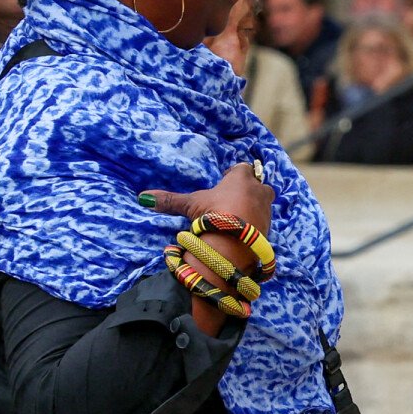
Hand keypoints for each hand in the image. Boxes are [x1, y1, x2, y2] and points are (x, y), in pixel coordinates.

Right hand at [140, 161, 273, 235]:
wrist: (234, 245)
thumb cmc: (214, 215)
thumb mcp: (191, 205)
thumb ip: (171, 200)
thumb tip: (142, 197)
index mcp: (242, 178)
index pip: (242, 168)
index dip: (232, 175)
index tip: (223, 184)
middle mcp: (259, 190)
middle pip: (257, 185)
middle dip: (248, 191)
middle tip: (232, 202)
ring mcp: (266, 210)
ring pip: (262, 204)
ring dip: (252, 209)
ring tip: (235, 221)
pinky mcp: (270, 229)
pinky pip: (262, 223)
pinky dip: (254, 227)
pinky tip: (240, 236)